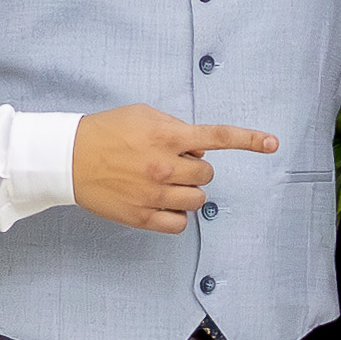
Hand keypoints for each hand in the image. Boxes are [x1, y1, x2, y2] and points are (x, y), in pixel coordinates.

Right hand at [72, 104, 276, 232]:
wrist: (68, 157)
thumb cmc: (106, 132)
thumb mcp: (144, 115)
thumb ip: (176, 128)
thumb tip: (198, 149)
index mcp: (166, 136)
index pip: (217, 137)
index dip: (249, 140)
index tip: (273, 143)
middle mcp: (164, 166)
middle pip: (207, 174)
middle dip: (194, 168)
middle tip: (169, 163)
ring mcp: (154, 194)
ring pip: (197, 200)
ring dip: (187, 191)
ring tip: (162, 182)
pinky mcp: (142, 217)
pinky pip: (180, 223)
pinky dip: (177, 214)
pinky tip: (161, 203)